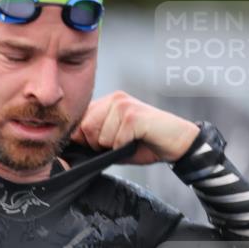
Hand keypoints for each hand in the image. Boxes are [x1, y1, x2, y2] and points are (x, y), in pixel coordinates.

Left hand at [70, 91, 198, 164]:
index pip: (80, 121)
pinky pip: (116, 141)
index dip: (84, 140)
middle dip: (99, 145)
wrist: (177, 142)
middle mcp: (114, 99)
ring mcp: (124, 105)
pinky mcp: (133, 115)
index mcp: (108, 102)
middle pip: (85, 129)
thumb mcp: (115, 142)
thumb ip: (94, 141)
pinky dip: (125, 148)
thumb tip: (71, 148)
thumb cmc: (146, 143)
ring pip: (100, 136)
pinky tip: (138, 140)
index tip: (100, 147)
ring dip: (114, 147)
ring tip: (130, 141)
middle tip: (119, 145)